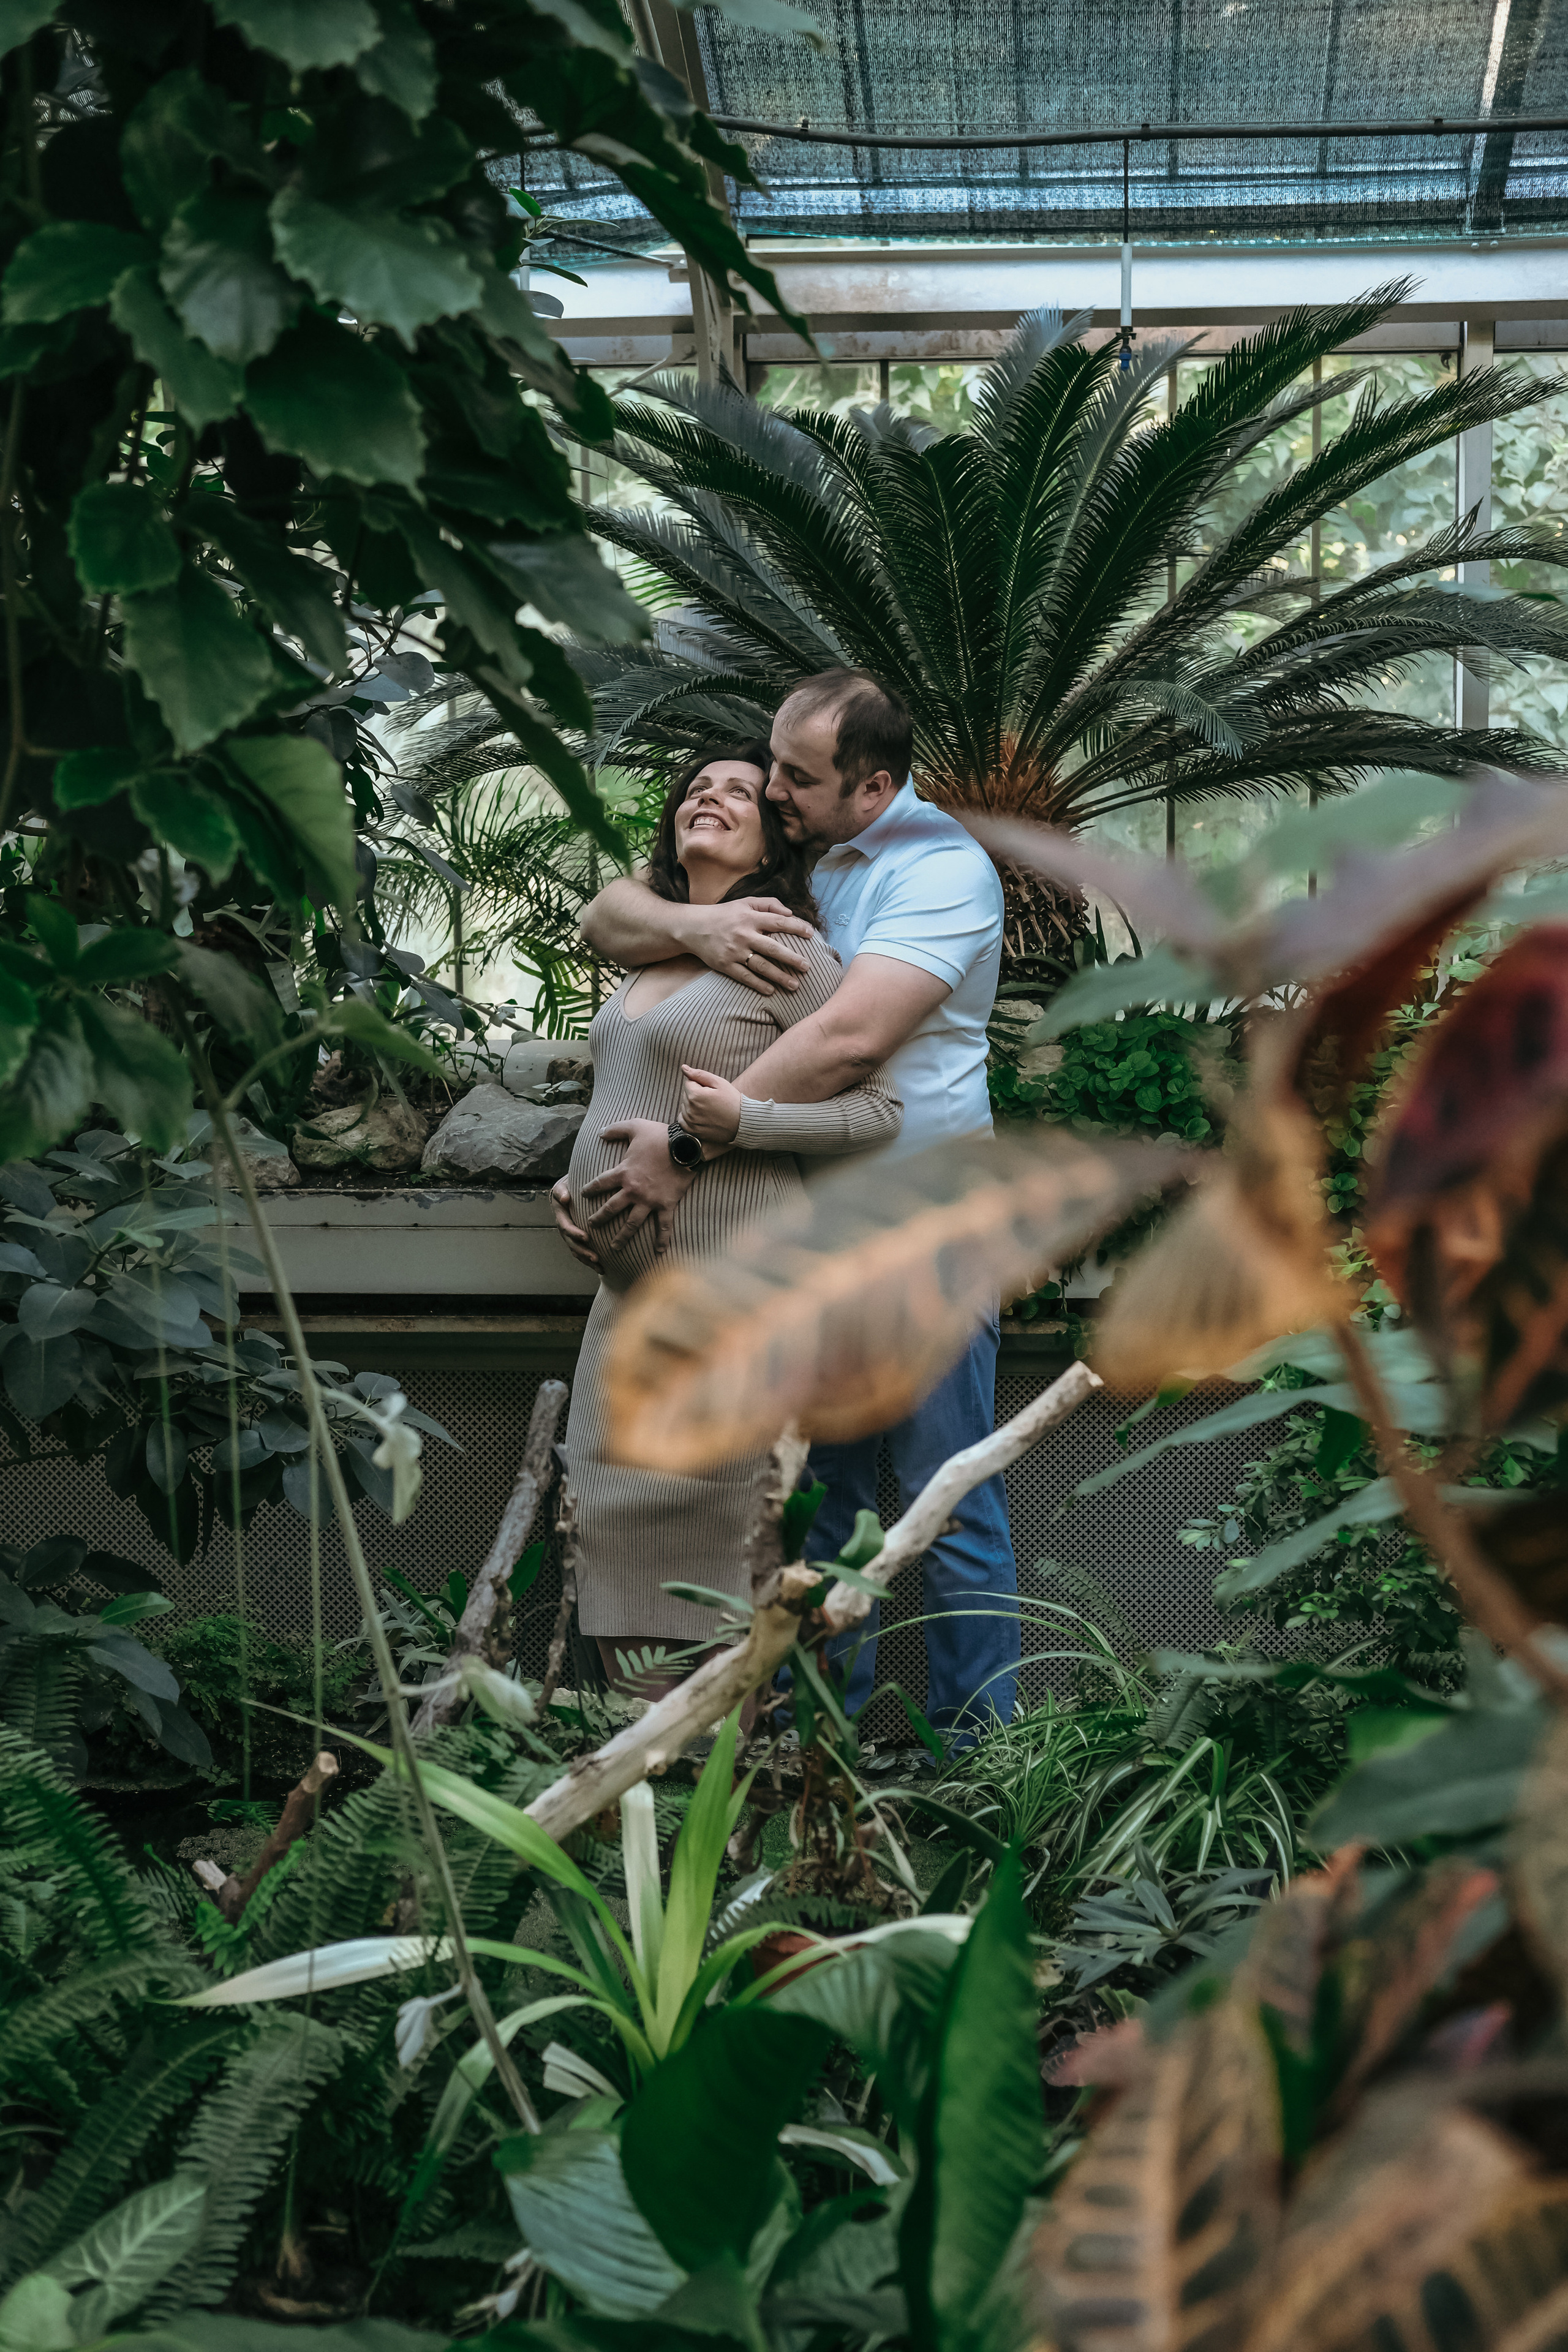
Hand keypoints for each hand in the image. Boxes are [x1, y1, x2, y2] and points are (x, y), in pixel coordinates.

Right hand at [550, 1176, 600, 1271]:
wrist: (572, 1189)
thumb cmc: (569, 1185)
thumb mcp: (562, 1185)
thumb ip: (561, 1191)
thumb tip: (564, 1198)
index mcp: (560, 1215)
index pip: (566, 1227)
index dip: (574, 1233)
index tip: (586, 1237)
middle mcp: (564, 1227)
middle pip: (572, 1243)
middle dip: (583, 1251)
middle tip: (596, 1257)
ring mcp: (571, 1235)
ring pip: (577, 1250)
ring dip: (587, 1260)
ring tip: (600, 1266)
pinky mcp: (578, 1239)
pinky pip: (582, 1251)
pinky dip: (590, 1261)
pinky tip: (602, 1268)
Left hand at [580, 1119, 693, 1253]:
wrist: (685, 1146)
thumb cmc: (660, 1135)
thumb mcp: (635, 1126)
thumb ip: (615, 1129)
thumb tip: (600, 1132)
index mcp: (623, 1172)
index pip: (600, 1184)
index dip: (589, 1189)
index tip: (583, 1194)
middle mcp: (632, 1190)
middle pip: (611, 1208)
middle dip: (599, 1218)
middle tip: (591, 1225)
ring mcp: (649, 1201)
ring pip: (631, 1223)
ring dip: (622, 1237)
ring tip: (614, 1247)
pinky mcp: (666, 1205)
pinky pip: (663, 1226)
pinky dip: (662, 1239)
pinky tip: (659, 1251)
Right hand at [680, 897, 814, 995]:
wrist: (693, 928)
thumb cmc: (724, 915)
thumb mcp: (745, 903)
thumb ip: (768, 904)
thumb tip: (790, 913)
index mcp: (750, 918)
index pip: (778, 922)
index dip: (796, 927)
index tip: (811, 934)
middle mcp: (743, 935)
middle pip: (773, 948)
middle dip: (792, 958)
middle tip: (807, 967)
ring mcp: (734, 952)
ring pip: (761, 966)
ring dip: (779, 976)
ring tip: (795, 985)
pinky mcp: (725, 965)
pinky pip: (745, 977)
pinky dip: (758, 984)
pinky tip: (771, 990)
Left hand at [680, 1064, 742, 1144]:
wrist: (742, 1123)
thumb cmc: (732, 1101)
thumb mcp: (719, 1083)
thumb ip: (699, 1074)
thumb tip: (684, 1068)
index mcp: (695, 1095)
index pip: (688, 1083)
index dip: (700, 1085)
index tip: (712, 1091)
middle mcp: (690, 1109)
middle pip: (686, 1095)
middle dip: (696, 1095)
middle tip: (713, 1101)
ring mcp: (690, 1122)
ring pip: (685, 1107)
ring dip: (693, 1106)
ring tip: (710, 1110)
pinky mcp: (692, 1131)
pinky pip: (683, 1120)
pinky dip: (690, 1117)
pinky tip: (703, 1117)